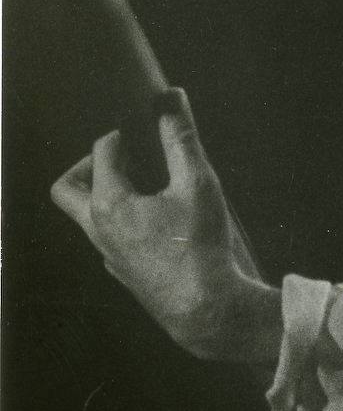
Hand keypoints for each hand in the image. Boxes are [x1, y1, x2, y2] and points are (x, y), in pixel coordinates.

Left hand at [50, 90, 279, 362]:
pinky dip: (123, 221)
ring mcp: (108, 255)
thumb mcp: (198, 185)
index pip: (102, 152)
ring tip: (147, 187)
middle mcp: (98, 230)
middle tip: (122, 157)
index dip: (122, 133)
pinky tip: (160, 223)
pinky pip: (109, 239)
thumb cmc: (201, 248)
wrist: (206, 312)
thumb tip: (172, 98)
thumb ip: (181, 139)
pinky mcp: (124, 274)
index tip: (143, 126)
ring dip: (108, 194)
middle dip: (88, 165)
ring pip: (88, 216)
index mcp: (109, 204)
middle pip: (67, 188)